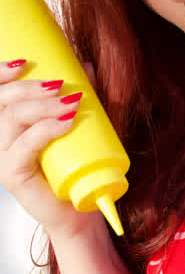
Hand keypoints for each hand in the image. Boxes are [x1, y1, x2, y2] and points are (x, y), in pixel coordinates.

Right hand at [0, 60, 97, 237]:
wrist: (78, 211)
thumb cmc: (74, 170)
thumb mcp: (77, 128)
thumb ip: (77, 98)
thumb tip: (87, 67)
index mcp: (7, 126)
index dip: (0, 73)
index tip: (25, 62)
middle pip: (3, 102)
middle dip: (30, 87)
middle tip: (60, 84)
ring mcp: (3, 158)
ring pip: (12, 119)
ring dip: (42, 105)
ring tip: (71, 101)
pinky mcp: (12, 175)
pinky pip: (24, 146)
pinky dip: (46, 130)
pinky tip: (66, 122)